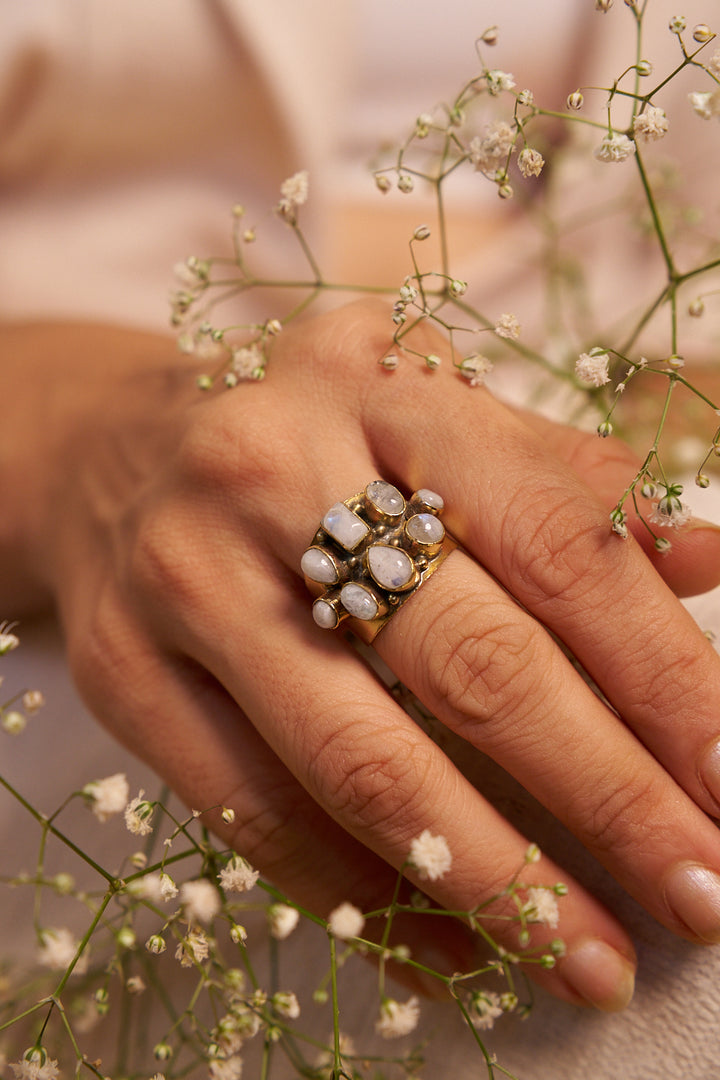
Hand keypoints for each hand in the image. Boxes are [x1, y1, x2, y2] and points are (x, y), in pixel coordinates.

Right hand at [4, 303, 719, 1011]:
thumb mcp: (430, 417)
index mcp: (383, 390)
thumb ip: (563, 483)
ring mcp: (186, 578)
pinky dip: (363, 900)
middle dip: (603, 795)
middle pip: (467, 661)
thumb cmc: (311, 439)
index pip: (554, 541)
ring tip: (587, 958)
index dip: (659, 672)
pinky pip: (254, 817)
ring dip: (492, 882)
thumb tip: (708, 560)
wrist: (114, 453)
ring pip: (355, 762)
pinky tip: (452, 951)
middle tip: (699, 892)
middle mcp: (275, 473)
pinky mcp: (123, 673)